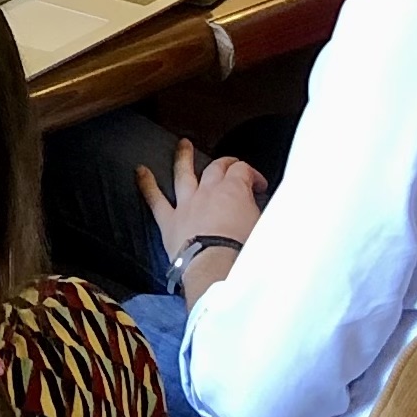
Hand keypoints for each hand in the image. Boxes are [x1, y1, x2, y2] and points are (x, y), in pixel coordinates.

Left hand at [141, 138, 268, 283]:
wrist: (216, 270)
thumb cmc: (244, 253)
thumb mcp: (267, 228)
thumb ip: (267, 214)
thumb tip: (275, 213)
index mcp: (234, 191)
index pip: (243, 171)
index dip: (252, 174)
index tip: (258, 185)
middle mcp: (208, 192)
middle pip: (216, 168)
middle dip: (225, 164)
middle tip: (230, 166)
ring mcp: (187, 205)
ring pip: (184, 173)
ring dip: (184, 158)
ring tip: (183, 146)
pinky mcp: (170, 222)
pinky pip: (156, 199)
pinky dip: (147, 184)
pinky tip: (140, 171)